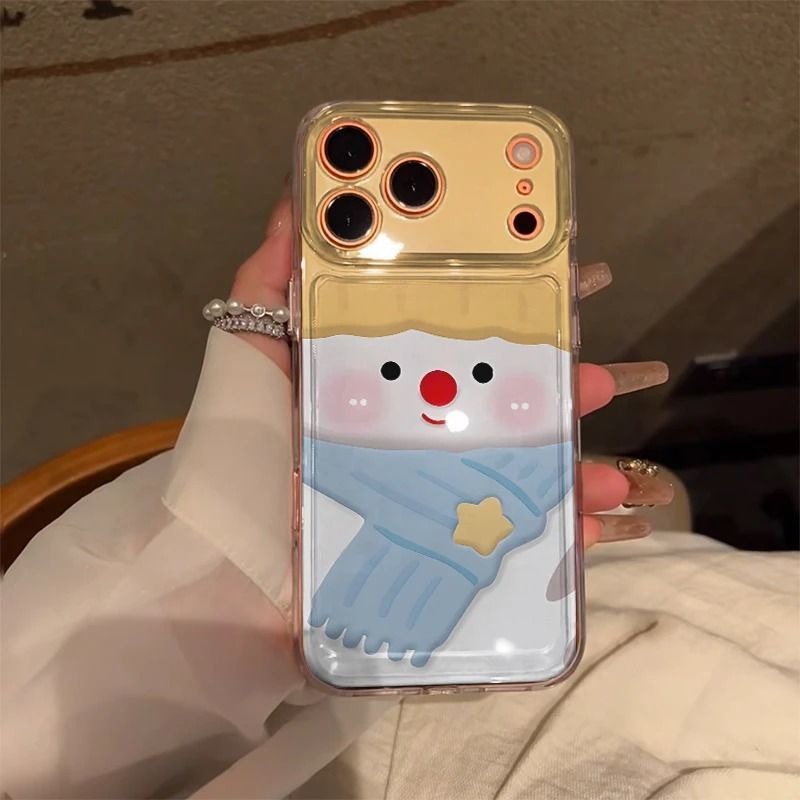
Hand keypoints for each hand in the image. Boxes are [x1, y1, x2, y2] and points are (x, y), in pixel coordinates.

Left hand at [227, 190, 672, 547]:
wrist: (224, 571)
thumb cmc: (239, 456)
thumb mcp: (249, 358)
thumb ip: (268, 288)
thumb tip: (298, 202)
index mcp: (378, 388)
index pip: (456, 348)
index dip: (509, 329)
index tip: (559, 306)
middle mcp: (408, 438)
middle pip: (499, 411)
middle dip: (557, 396)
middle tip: (600, 382)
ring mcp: (423, 498)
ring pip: (514, 478)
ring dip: (570, 472)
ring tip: (605, 476)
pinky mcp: (428, 554)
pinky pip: (503, 544)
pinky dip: (551, 542)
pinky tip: (589, 532)